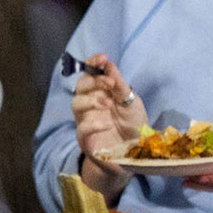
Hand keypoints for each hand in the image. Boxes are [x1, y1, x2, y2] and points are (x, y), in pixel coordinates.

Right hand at [69, 53, 147, 196]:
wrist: (135, 154)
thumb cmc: (132, 126)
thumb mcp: (132, 102)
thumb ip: (120, 85)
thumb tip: (109, 64)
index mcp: (100, 93)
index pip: (90, 74)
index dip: (93, 64)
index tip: (103, 57)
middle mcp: (89, 105)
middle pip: (80, 87)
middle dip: (93, 82)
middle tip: (109, 84)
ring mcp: (85, 121)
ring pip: (76, 104)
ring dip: (92, 100)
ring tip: (108, 104)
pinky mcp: (86, 139)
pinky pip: (83, 128)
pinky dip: (94, 123)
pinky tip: (107, 122)